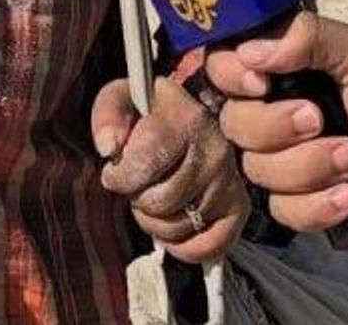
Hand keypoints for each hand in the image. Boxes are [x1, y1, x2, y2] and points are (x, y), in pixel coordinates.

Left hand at [92, 76, 248, 263]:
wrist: (188, 117)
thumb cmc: (150, 114)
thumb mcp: (124, 99)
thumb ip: (108, 116)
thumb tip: (110, 148)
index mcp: (187, 117)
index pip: (145, 165)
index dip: (118, 177)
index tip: (114, 171)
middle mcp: (215, 149)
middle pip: (159, 203)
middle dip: (136, 199)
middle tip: (139, 184)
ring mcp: (230, 180)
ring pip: (177, 228)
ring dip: (154, 222)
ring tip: (154, 197)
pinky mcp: (239, 207)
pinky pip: (206, 247)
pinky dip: (182, 246)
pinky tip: (171, 222)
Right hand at [206, 11, 347, 235]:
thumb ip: (307, 38)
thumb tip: (249, 51)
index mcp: (279, 70)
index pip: (220, 68)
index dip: (231, 78)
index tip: (261, 83)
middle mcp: (271, 114)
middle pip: (234, 126)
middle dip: (281, 129)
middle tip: (323, 120)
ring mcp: (283, 162)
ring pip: (258, 172)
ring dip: (312, 168)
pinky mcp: (300, 204)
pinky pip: (283, 212)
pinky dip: (320, 205)